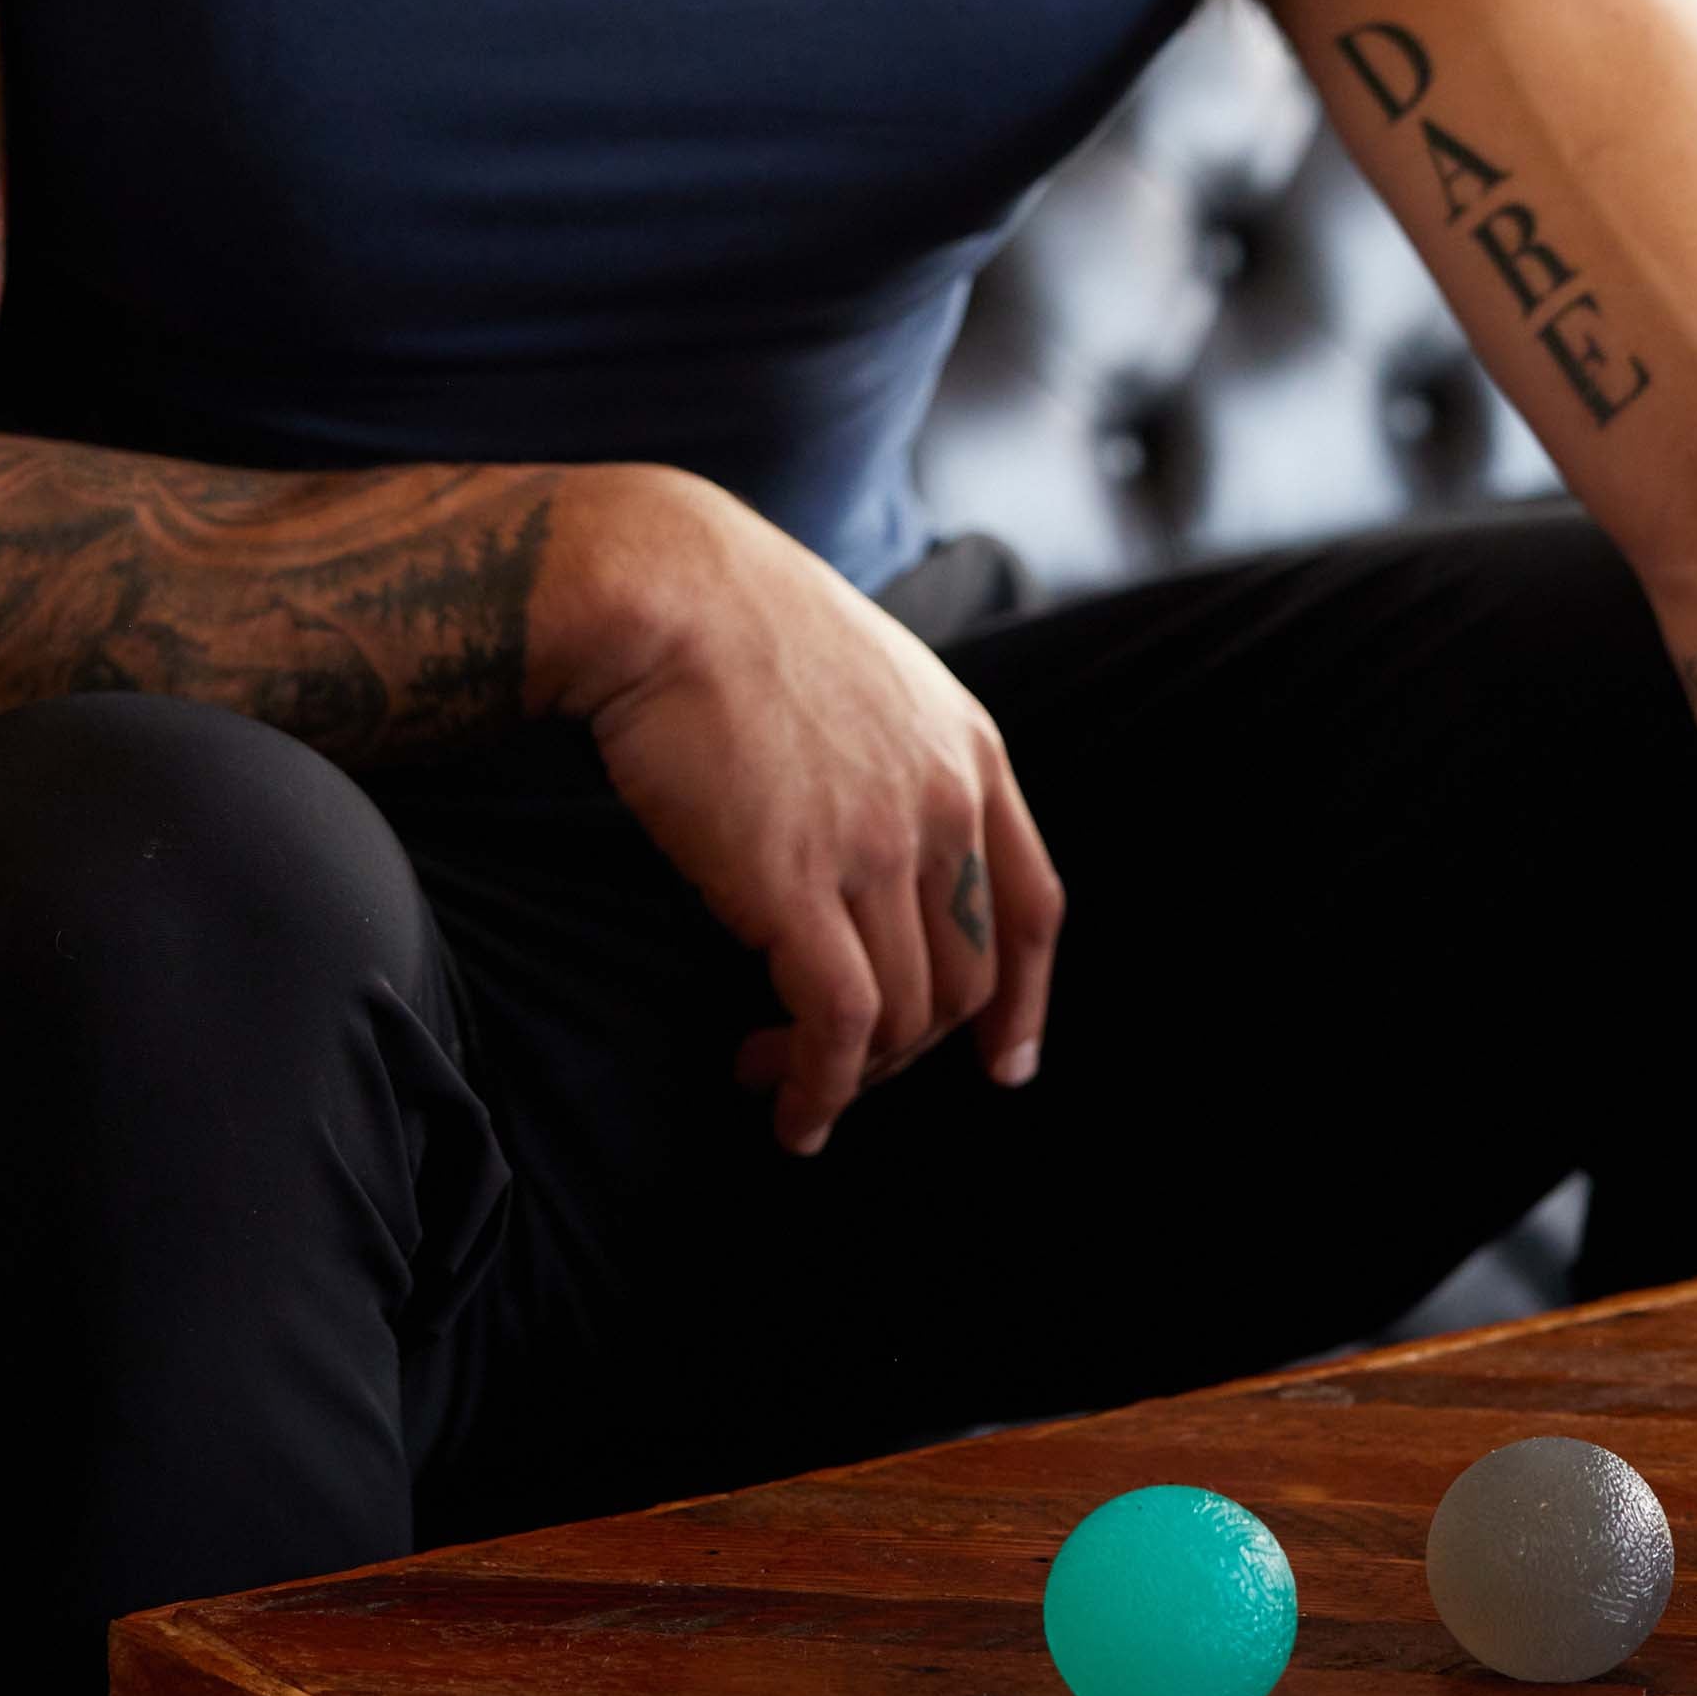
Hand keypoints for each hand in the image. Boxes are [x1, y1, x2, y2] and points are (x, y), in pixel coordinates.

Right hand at [534, 466, 1065, 1156]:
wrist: (664, 589)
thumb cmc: (736, 625)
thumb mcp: (869, 676)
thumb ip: (895, 758)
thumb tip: (874, 842)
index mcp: (971, 752)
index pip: (1033, 905)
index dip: (1024, 998)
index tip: (1003, 1062)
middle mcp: (945, 803)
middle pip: (967, 977)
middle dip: (907, 1050)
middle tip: (833, 1068)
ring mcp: (879, 844)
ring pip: (906, 1014)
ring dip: (849, 1075)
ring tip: (772, 1075)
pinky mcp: (797, 883)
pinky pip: (840, 1024)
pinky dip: (819, 1087)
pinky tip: (786, 1106)